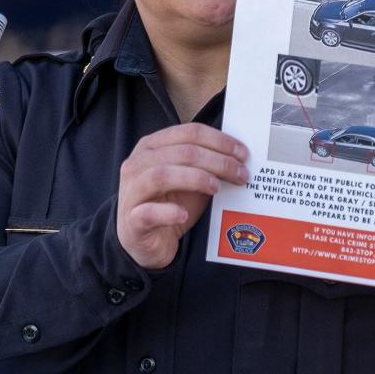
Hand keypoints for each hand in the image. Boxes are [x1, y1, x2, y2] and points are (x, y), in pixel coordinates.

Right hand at [116, 123, 247, 269]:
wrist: (146, 241)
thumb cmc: (169, 205)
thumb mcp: (190, 181)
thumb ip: (206, 165)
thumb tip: (239, 158)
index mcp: (152, 147)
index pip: (189, 132)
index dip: (219, 141)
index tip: (242, 154)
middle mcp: (137, 164)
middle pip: (182, 152)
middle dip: (218, 161)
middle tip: (241, 174)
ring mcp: (131, 192)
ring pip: (162, 175)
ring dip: (196, 179)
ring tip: (217, 188)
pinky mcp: (132, 222)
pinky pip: (148, 213)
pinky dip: (168, 212)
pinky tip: (183, 214)